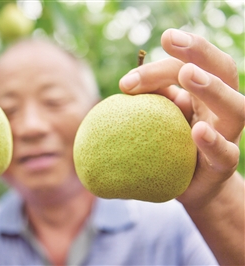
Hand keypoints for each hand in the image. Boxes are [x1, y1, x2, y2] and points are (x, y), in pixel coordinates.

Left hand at [119, 28, 243, 207]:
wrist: (188, 186)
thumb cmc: (170, 145)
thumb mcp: (159, 117)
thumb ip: (152, 100)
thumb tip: (127, 84)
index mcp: (205, 92)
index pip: (196, 63)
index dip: (177, 53)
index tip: (159, 40)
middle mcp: (221, 109)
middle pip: (224, 72)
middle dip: (199, 51)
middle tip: (171, 39)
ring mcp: (227, 137)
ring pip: (235, 108)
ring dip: (211, 88)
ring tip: (187, 74)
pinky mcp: (222, 167)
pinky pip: (225, 153)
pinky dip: (213, 141)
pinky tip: (197, 130)